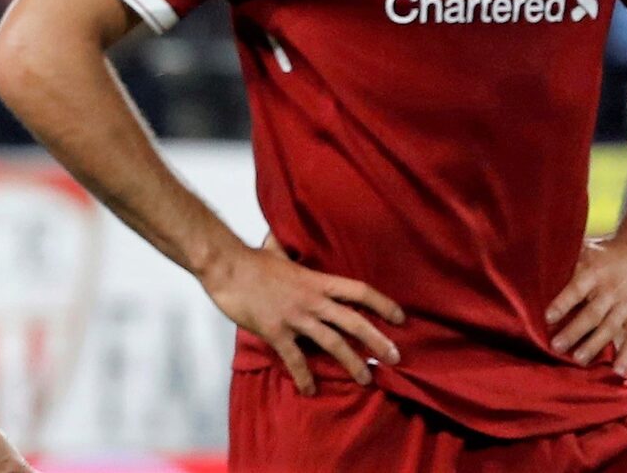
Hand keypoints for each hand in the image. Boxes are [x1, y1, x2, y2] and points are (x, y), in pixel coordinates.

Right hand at [203, 240, 403, 395]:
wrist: (225, 266)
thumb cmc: (249, 259)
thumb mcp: (276, 250)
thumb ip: (287, 248)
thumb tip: (283, 234)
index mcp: (316, 280)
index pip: (359, 290)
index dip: (382, 304)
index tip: (400, 318)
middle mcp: (312, 300)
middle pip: (354, 321)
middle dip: (378, 341)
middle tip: (396, 358)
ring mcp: (295, 317)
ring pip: (333, 343)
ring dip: (353, 363)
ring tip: (366, 379)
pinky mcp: (275, 331)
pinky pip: (295, 359)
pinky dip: (304, 377)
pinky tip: (310, 390)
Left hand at [546, 235, 626, 368]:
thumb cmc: (607, 252)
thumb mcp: (587, 250)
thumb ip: (566, 261)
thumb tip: (533, 265)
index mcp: (595, 272)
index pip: (576, 289)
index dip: (562, 303)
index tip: (547, 317)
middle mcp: (612, 290)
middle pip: (592, 314)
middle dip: (574, 331)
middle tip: (556, 347)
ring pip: (610, 328)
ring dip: (594, 345)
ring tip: (578, 360)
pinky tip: (617, 370)